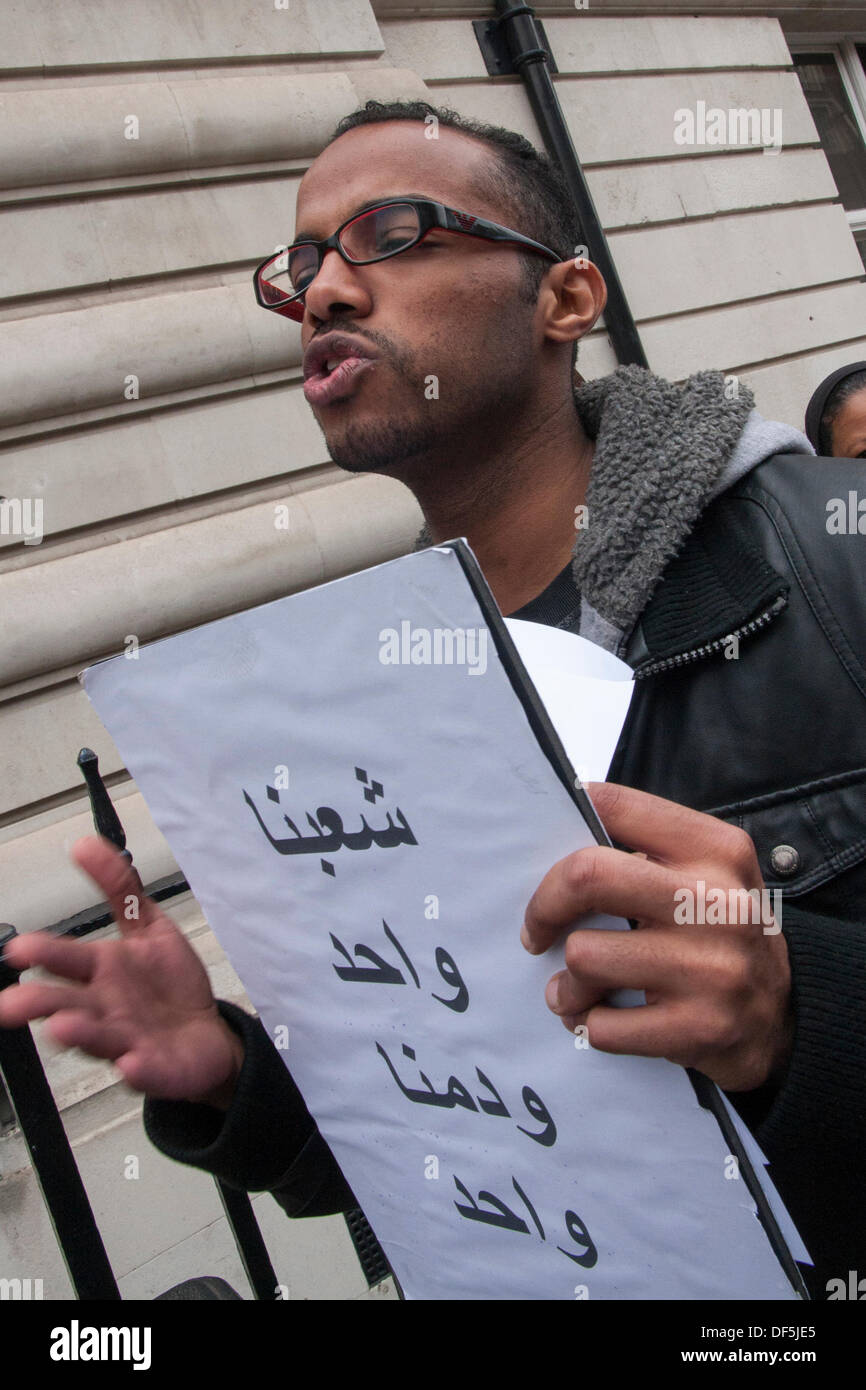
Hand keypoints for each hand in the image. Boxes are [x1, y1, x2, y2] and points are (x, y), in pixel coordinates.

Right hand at [0, 837, 243, 1106]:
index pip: (66, 959)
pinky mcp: (154, 1067)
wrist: (203, 1035)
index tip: (19, 949)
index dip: (44, 953)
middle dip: (39, 1002)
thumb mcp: (148, 926)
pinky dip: (136, 1068)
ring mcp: (127, 1039)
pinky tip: (129, 1062)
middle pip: (66, 1003)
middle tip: (11, 1002)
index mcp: (102, 971)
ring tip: (61, 1028)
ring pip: (97, 1038)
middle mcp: (105, 1007)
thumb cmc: (169, 985)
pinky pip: (143, 1070)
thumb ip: (119, 887)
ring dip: (79, 1033)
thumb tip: (85, 844)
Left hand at [521, 782, 793, 1091]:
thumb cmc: (724, 933)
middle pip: (587, 876)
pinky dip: (588, 1024)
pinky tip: (601, 1017)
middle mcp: (716, 903)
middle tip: (538, 929)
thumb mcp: (708, 873)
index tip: (549, 859)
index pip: (616, 807)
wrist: (788, 1016)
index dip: (565, 825)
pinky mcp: (698, 1028)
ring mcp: (710, 969)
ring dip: (567, 982)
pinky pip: (601, 1024)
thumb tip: (560, 845)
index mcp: (716, 850)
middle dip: (545, 906)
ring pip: (584, 957)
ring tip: (577, 988)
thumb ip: (646, 852)